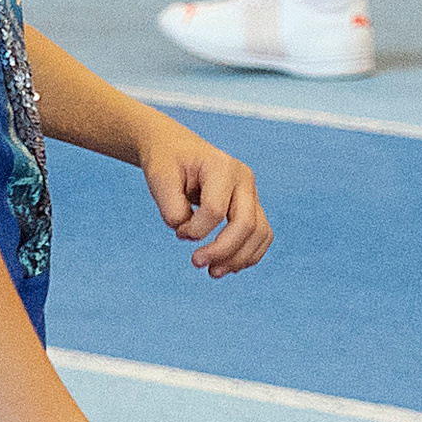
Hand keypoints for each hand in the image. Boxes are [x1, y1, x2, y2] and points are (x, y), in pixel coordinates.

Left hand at [139, 119, 270, 275]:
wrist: (177, 149)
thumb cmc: (167, 161)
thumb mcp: (159, 179)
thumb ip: (171, 208)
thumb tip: (188, 236)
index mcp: (222, 167)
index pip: (215, 210)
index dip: (195, 230)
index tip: (178, 232)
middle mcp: (243, 179)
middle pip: (246, 224)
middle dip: (223, 251)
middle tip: (197, 263)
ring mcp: (251, 193)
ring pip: (260, 233)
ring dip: (239, 259)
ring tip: (214, 272)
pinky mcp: (251, 206)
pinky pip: (261, 235)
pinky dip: (248, 254)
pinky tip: (228, 266)